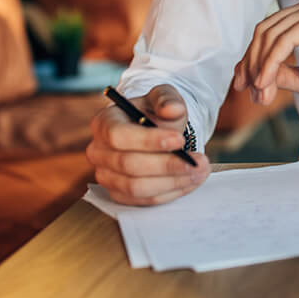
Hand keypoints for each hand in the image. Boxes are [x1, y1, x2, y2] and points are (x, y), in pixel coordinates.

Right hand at [86, 84, 209, 205]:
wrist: (157, 129)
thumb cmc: (156, 111)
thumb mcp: (164, 96)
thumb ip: (168, 99)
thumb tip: (173, 109)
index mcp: (104, 122)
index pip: (119, 135)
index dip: (149, 140)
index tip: (180, 140)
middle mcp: (99, 152)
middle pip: (128, 165)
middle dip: (167, 165)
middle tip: (198, 162)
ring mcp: (106, 176)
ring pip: (136, 187)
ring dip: (172, 182)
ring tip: (199, 171)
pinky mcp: (118, 194)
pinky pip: (143, 200)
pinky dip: (169, 193)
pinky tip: (190, 181)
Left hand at [233, 0, 298, 112]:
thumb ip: (278, 71)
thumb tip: (248, 75)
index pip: (268, 30)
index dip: (251, 59)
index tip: (243, 86)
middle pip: (264, 30)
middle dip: (251, 64)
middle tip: (250, 93)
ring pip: (270, 35)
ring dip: (259, 68)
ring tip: (261, 94)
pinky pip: (283, 41)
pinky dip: (269, 64)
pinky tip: (266, 83)